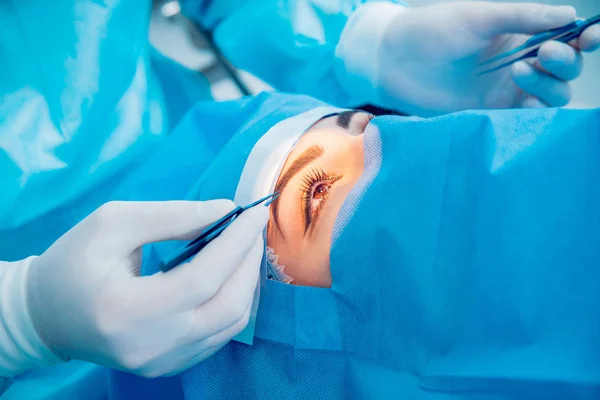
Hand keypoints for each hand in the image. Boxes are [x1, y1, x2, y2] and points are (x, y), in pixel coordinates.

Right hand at [25, 200, 267, 376]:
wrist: (45, 315)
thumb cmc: (73, 261)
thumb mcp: (114, 223)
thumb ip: (173, 216)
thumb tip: (225, 210)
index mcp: (127, 310)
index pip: (203, 278)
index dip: (236, 244)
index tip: (255, 213)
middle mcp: (151, 346)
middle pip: (228, 306)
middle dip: (248, 262)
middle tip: (252, 228)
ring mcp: (162, 363)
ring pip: (231, 324)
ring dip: (246, 282)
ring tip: (243, 248)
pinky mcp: (168, 367)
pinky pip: (219, 336)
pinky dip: (233, 302)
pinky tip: (228, 276)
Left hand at [375, 2, 599, 114]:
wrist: (394, 62)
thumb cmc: (433, 31)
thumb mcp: (479, 16)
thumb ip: (523, 17)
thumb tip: (570, 17)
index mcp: (520, 32)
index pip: (565, 36)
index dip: (585, 37)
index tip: (592, 36)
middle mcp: (519, 61)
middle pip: (565, 68)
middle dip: (565, 61)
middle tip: (544, 54)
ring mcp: (506, 89)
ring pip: (551, 94)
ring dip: (549, 84)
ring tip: (519, 70)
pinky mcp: (491, 112)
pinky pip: (526, 117)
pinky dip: (535, 110)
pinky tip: (525, 101)